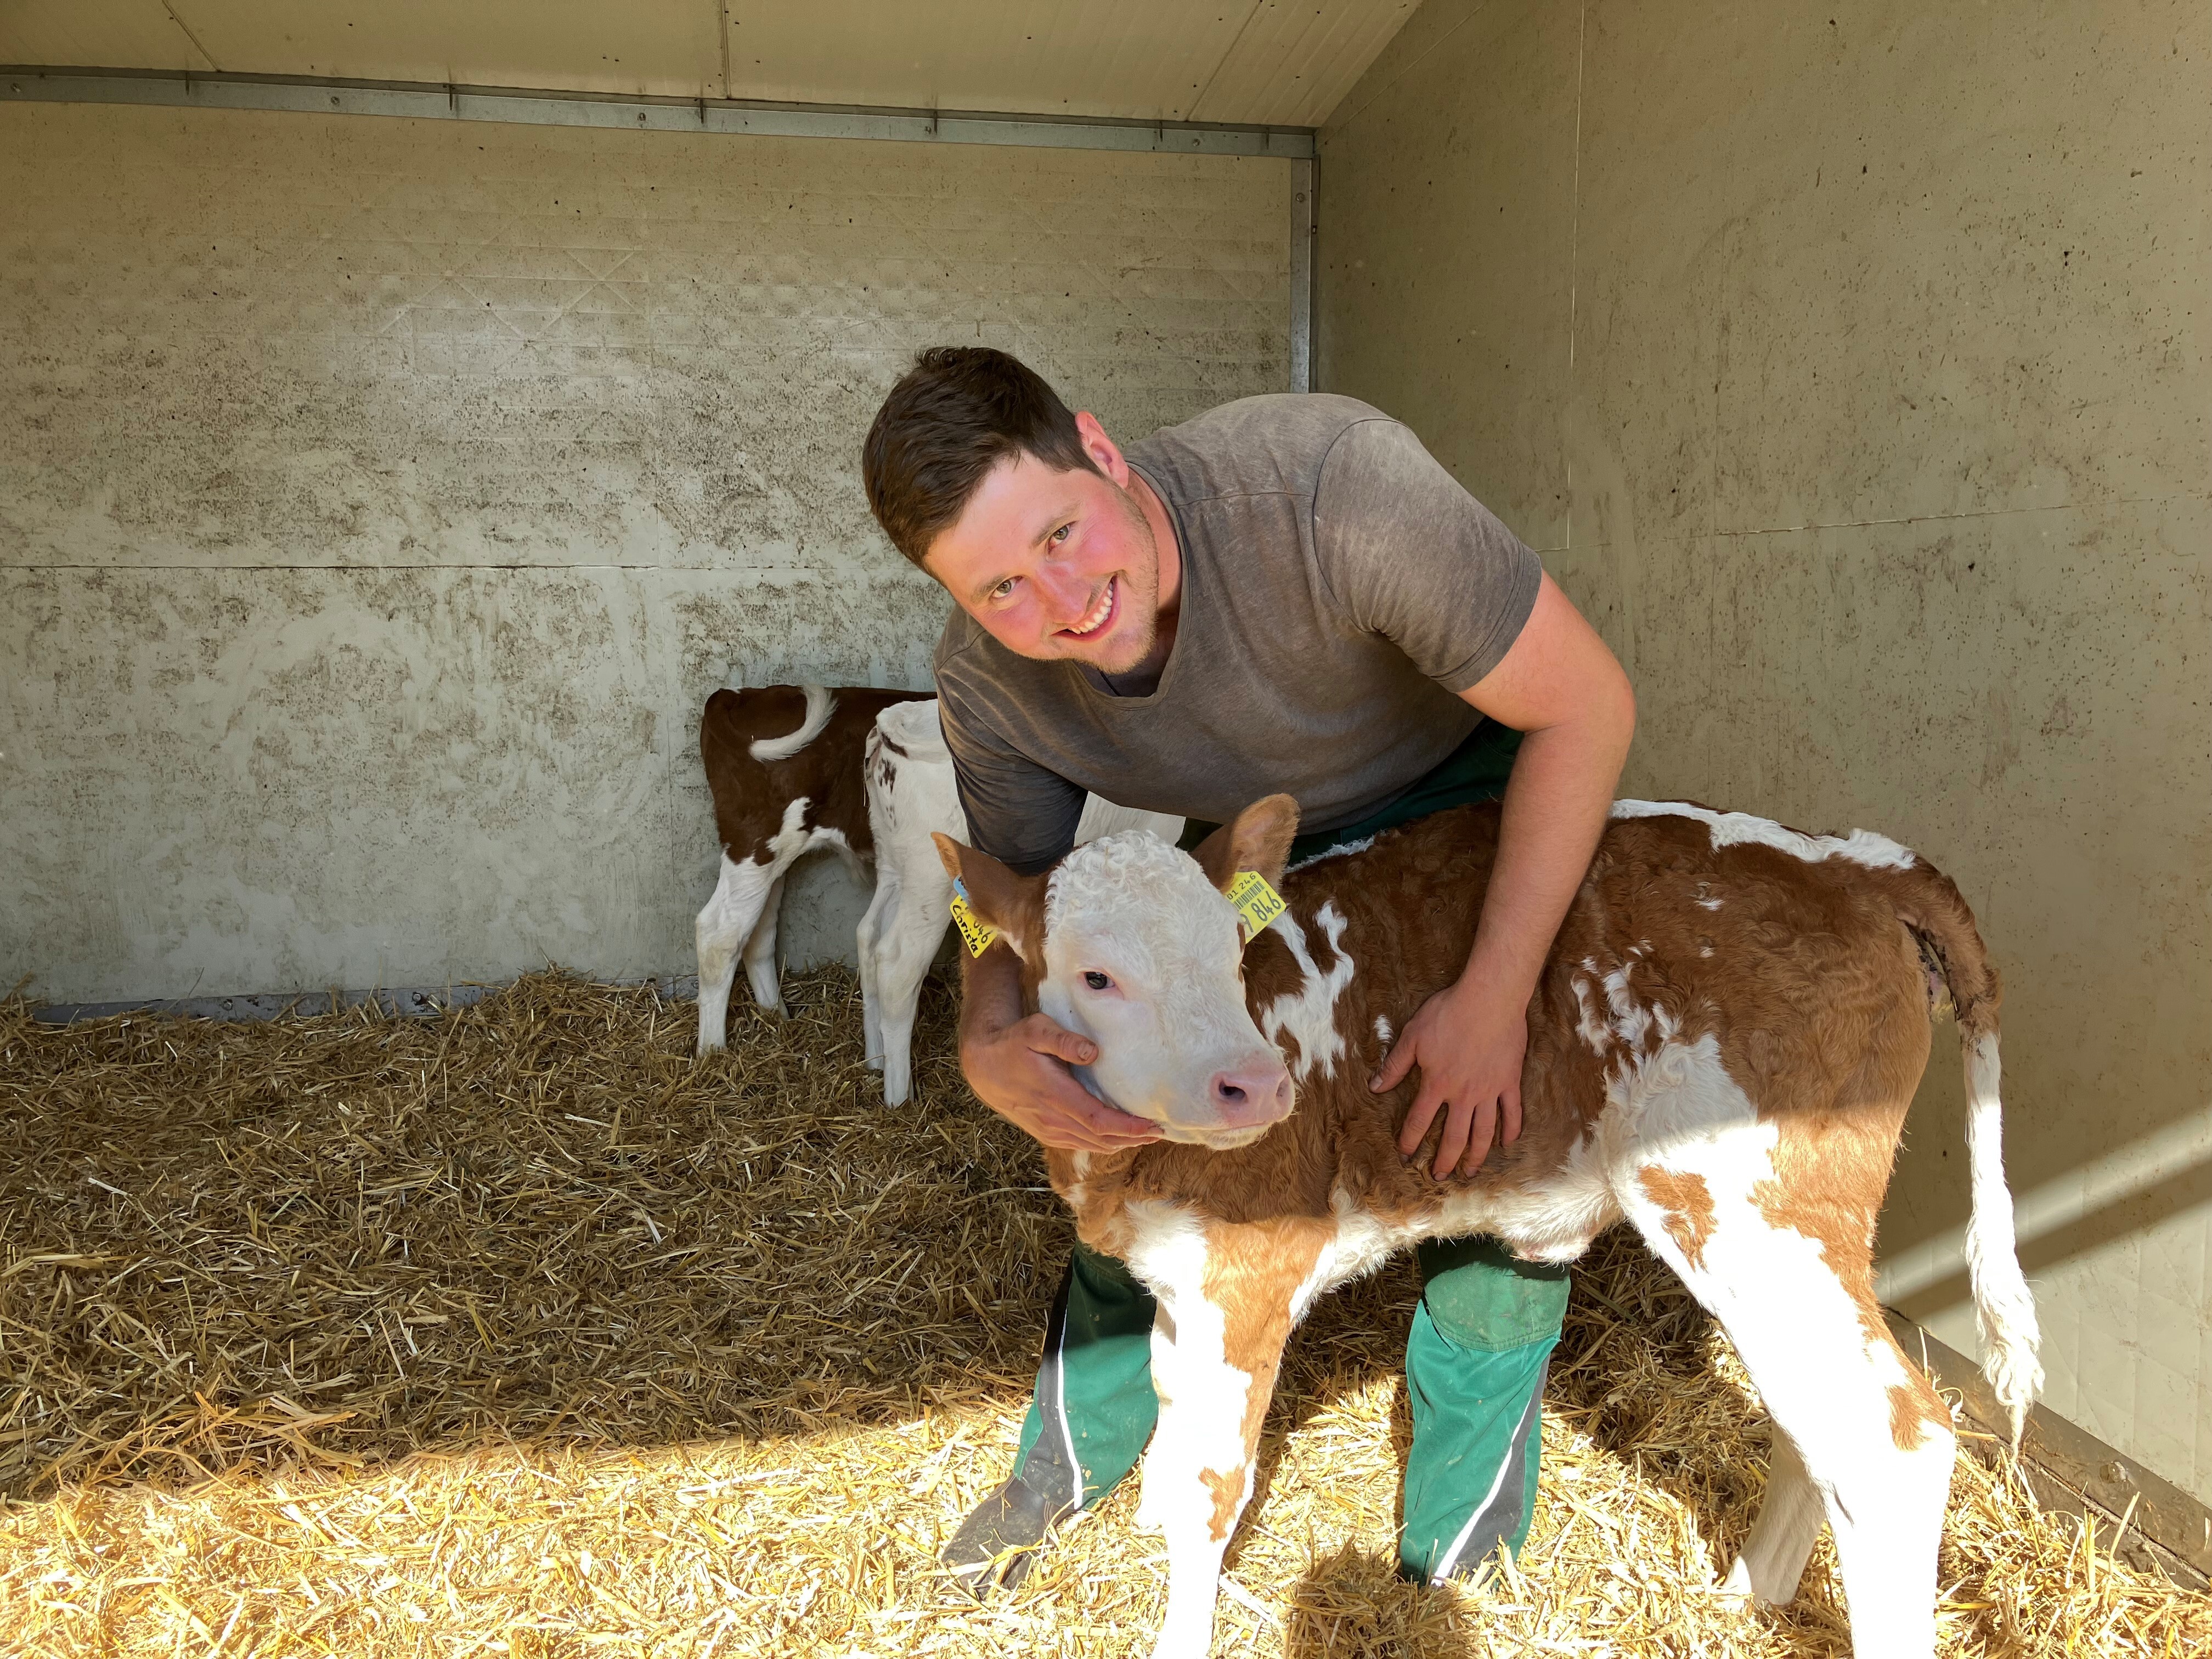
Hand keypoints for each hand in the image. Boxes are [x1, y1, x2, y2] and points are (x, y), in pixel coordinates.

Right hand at [962, 1012, 1164, 1153]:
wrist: (983, 1067)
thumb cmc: (1013, 1043)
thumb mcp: (1036, 1030)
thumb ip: (1063, 1040)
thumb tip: (1092, 1052)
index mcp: (1055, 1095)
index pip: (1099, 1120)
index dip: (1128, 1128)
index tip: (1153, 1127)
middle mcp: (1053, 1119)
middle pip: (1101, 1138)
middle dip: (1132, 1138)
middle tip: (1159, 1133)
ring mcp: (1049, 1129)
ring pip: (1091, 1145)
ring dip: (1120, 1143)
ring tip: (1145, 1138)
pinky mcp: (1046, 1133)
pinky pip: (1079, 1144)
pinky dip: (1102, 1144)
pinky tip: (1116, 1139)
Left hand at [1371, 978, 1527, 1178]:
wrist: (1489, 999)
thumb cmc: (1448, 1013)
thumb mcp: (1412, 1036)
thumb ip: (1395, 1065)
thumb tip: (1375, 1086)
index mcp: (1437, 1084)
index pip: (1419, 1121)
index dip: (1410, 1141)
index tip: (1405, 1156)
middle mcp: (1464, 1095)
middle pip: (1454, 1137)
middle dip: (1445, 1160)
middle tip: (1439, 1176)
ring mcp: (1490, 1090)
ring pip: (1483, 1132)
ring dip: (1476, 1155)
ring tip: (1470, 1172)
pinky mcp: (1510, 1081)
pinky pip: (1513, 1112)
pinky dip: (1511, 1130)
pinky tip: (1507, 1144)